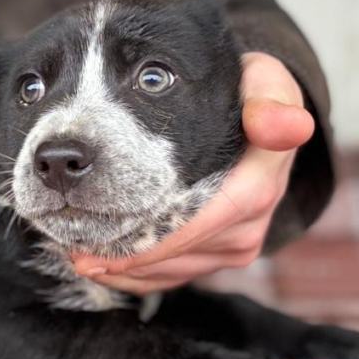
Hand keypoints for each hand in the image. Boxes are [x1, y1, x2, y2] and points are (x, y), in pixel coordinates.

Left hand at [72, 52, 314, 294]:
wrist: (261, 121)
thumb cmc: (251, 95)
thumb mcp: (264, 82)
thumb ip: (271, 98)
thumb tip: (283, 125)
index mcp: (260, 180)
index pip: (208, 218)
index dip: (162, 238)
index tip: (115, 244)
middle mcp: (251, 221)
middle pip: (182, 251)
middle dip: (128, 257)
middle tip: (74, 253)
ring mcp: (236, 244)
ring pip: (173, 270)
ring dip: (125, 269)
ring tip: (77, 256)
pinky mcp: (219, 256)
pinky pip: (173, 277)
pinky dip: (134, 276)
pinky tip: (100, 266)